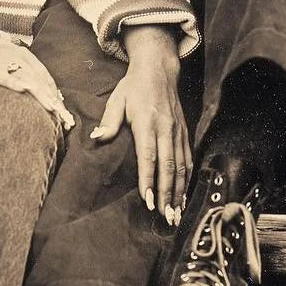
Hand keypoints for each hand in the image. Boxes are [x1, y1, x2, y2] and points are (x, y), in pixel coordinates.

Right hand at [0, 34, 74, 130]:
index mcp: (23, 55)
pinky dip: (15, 83)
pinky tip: (24, 91)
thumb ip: (18, 76)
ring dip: (41, 95)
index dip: (55, 94)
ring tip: (53, 110)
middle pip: (40, 80)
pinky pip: (5, 76)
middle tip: (64, 118)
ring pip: (28, 80)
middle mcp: (17, 56)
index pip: (44, 77)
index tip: (63, 111)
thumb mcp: (3, 65)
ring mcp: (3, 61)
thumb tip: (31, 93)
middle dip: (53, 100)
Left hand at [92, 25, 189, 223]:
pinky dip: (187, 179)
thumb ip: (109, 121)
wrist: (159, 69)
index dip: (149, 180)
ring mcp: (177, 132)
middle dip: (167, 194)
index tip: (148, 200)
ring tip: (176, 213)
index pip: (148, 157)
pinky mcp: (184, 133)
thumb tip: (97, 138)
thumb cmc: (134, 87)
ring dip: (179, 191)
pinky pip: (188, 159)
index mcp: (147, 122)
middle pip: (168, 167)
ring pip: (181, 166)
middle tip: (165, 216)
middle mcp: (166, 129)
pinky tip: (184, 195)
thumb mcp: (117, 99)